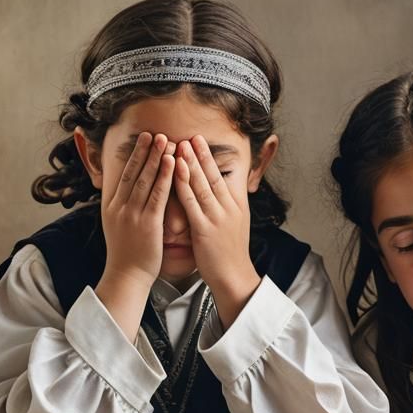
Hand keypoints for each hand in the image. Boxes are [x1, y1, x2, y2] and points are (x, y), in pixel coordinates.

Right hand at [100, 132, 174, 289]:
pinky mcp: (147, 223)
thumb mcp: (116, 226)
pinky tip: (172, 163)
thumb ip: (121, 207)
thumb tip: (125, 192)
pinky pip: (157, 195)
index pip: (123, 175)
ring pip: (145, 180)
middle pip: (132, 173)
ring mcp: (132, 214)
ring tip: (165, 140)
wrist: (126, 276)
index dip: (134, 156)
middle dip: (144, 151)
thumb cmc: (126, 254)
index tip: (143, 140)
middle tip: (153, 132)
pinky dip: (165, 177)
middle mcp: (120, 207)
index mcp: (111, 207)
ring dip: (156, 158)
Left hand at [173, 135, 258, 326]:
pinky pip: (192, 203)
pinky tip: (177, 171)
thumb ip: (227, 207)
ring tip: (181, 145)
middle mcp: (228, 208)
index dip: (209, 157)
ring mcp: (217, 218)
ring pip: (202, 185)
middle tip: (190, 135)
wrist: (234, 277)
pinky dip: (184, 184)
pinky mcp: (205, 230)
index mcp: (235, 206)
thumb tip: (220, 192)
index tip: (199, 141)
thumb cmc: (229, 254)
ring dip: (191, 163)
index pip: (221, 176)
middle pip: (213, 175)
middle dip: (201, 154)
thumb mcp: (234, 225)